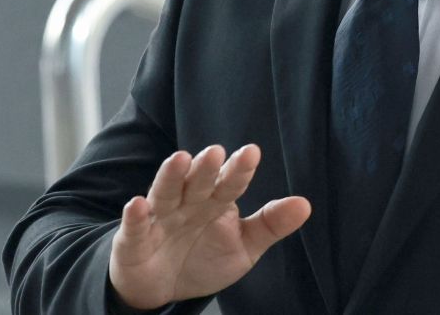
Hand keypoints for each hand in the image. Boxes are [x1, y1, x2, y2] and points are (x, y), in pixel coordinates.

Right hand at [108, 144, 310, 309]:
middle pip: (198, 181)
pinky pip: (134, 226)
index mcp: (217, 201)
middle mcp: (189, 203)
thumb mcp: (244, 246)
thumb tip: (305, 205)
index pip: (230, 182)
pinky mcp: (134, 239)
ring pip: (166, 193)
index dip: (239, 169)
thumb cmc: (205, 258)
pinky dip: (135, 216)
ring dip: (171, 176)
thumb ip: (271, 225)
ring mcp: (160, 218)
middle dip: (206, 167)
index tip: (252, 153)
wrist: (163, 288)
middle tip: (216, 151)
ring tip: (180, 159)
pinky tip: (138, 204)